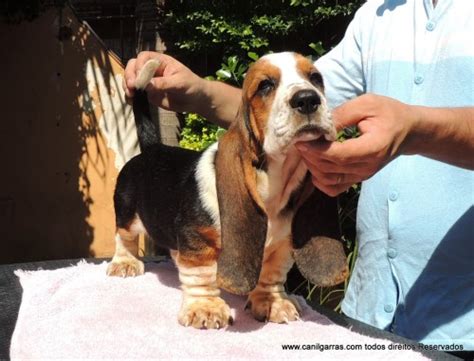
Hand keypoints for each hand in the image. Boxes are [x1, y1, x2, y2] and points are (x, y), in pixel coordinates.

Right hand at [123, 51, 206, 112]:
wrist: (196, 100)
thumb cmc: (192, 86)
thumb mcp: (180, 83)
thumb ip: (163, 84)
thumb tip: (146, 85)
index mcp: (160, 61)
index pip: (144, 58)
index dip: (139, 65)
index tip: (140, 78)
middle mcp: (152, 70)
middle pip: (133, 66)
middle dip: (130, 75)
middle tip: (132, 86)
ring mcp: (148, 82)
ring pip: (131, 79)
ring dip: (127, 86)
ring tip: (130, 95)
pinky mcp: (148, 94)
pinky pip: (136, 93)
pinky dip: (130, 96)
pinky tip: (132, 101)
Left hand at [296, 94, 416, 196]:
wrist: (408, 131)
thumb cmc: (388, 114)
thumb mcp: (367, 104)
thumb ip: (342, 115)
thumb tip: (318, 126)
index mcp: (373, 148)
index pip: (339, 155)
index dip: (317, 150)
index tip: (302, 139)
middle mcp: (367, 167)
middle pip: (330, 169)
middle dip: (310, 156)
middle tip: (301, 140)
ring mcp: (362, 176)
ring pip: (328, 180)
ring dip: (312, 167)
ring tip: (307, 149)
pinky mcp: (357, 179)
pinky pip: (333, 188)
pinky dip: (320, 180)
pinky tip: (315, 165)